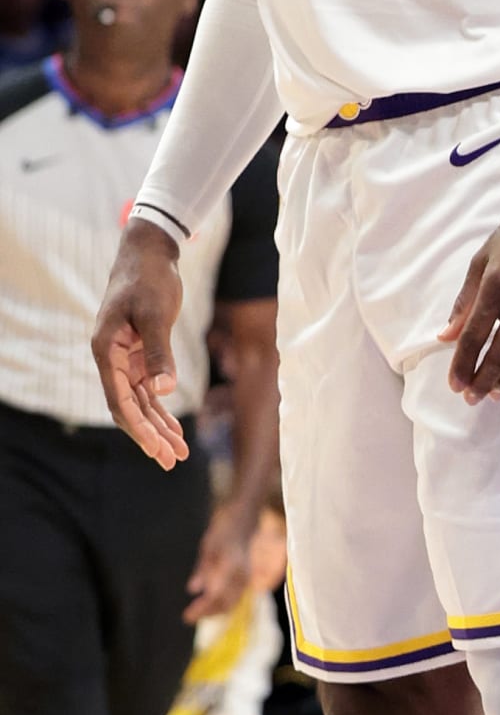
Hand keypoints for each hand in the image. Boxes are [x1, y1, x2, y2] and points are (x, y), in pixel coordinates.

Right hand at [91, 220, 188, 467]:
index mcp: (107, 351)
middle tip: (172, 461)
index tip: (156, 450)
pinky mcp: (140, 352)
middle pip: (130, 407)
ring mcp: (125, 357)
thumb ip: (159, 352)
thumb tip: (164, 391)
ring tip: (179, 453)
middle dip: (151, 435)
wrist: (149, 252)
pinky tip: (175, 427)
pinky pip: (149, 387)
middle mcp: (112, 358)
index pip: (120, 400)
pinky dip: (162, 406)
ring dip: (159, 426)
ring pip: (141, 401)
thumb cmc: (150, 278)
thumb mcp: (156, 313)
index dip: (138, 428)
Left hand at [184, 503, 254, 622]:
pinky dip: (221, 605)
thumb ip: (203, 568)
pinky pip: (234, 598)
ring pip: (231, 602)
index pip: (216, 594)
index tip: (186, 616)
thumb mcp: (209, 545)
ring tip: (196, 613)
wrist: (244, 522)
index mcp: (231, 565)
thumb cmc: (223, 530)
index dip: (201, 608)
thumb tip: (192, 589)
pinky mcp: (245, 579)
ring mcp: (246, 577)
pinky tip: (207, 605)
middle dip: (207, 613)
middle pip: (225, 603)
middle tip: (188, 616)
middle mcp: (241, 574)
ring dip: (214, 611)